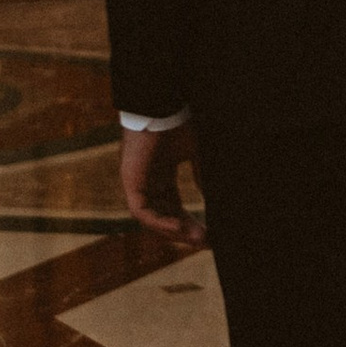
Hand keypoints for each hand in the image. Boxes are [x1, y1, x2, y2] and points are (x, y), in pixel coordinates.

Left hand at [120, 120, 204, 249]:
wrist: (163, 104)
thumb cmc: (179, 121)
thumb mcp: (197, 154)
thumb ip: (202, 177)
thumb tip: (214, 201)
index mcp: (161, 173)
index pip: (174, 206)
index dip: (191, 221)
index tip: (211, 233)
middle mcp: (148, 180)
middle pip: (164, 216)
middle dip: (184, 231)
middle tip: (206, 242)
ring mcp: (137, 181)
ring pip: (152, 218)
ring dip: (173, 231)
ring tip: (196, 238)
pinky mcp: (130, 180)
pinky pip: (141, 211)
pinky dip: (158, 222)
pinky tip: (179, 227)